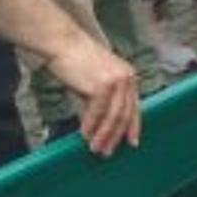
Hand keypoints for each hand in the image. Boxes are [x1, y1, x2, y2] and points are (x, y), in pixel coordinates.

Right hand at [42, 36, 141, 156]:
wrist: (62, 43)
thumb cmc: (75, 61)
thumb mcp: (94, 82)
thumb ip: (101, 101)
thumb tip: (99, 126)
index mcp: (128, 77)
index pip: (134, 107)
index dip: (133, 127)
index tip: (132, 143)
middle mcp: (127, 78)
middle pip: (125, 114)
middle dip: (116, 136)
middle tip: (108, 152)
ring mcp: (117, 81)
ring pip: (114, 116)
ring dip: (104, 135)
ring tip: (96, 148)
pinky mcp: (103, 85)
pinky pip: (98, 112)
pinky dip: (91, 125)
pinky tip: (84, 134)